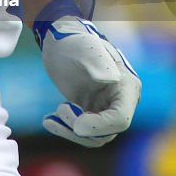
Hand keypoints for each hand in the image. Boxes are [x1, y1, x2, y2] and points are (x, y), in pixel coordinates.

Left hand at [33, 0, 140, 147]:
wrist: (60, 40)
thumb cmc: (75, 40)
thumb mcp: (86, 48)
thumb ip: (99, 64)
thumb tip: (111, 79)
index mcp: (127, 87)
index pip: (120, 119)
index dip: (100, 127)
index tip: (77, 125)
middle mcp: (120, 100)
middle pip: (107, 131)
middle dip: (81, 128)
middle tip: (60, 110)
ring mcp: (105, 107)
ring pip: (94, 136)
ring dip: (70, 131)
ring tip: (51, 118)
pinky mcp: (90, 111)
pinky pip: (82, 130)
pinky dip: (65, 129)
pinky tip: (49, 121)